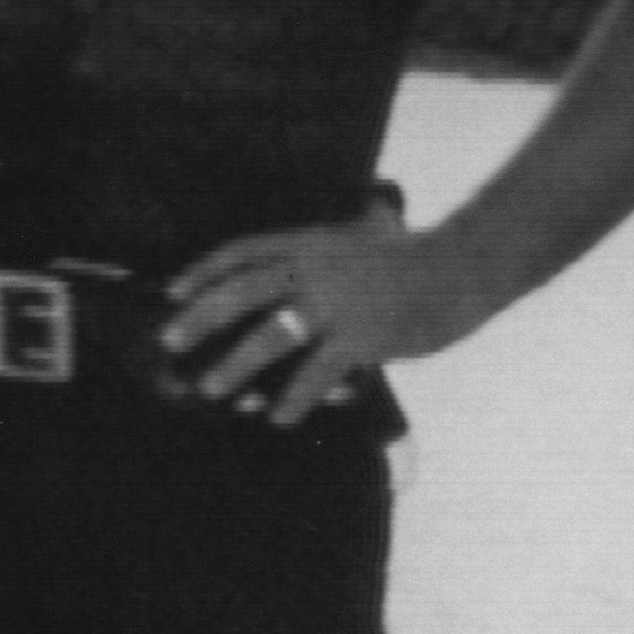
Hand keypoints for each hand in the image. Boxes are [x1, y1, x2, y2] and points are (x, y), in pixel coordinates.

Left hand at [163, 210, 487, 426]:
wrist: (464, 268)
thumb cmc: (416, 256)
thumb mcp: (370, 231)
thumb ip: (348, 230)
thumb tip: (349, 217)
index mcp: (310, 243)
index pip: (242, 252)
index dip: (204, 270)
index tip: (174, 290)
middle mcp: (315, 270)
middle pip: (241, 291)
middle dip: (199, 317)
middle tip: (169, 341)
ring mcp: (337, 305)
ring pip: (270, 337)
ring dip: (236, 366)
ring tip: (213, 388)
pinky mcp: (362, 338)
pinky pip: (315, 374)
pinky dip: (293, 398)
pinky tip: (278, 417)